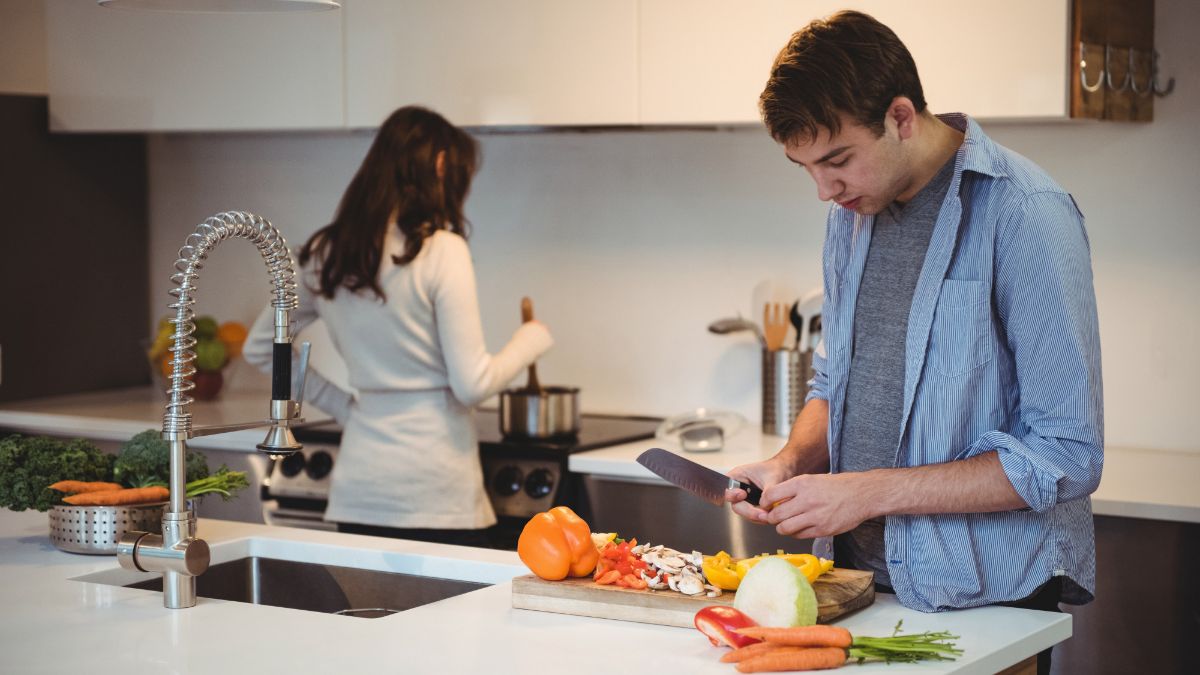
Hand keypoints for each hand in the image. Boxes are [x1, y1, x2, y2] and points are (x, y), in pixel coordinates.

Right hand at [724, 456, 793, 523]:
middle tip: (762, 514)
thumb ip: (768, 492)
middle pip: (737, 505)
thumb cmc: (775, 469)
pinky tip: (771, 516)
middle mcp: (738, 489)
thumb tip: (765, 505)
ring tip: (769, 516)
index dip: (732, 494)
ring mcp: (745, 500)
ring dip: (756, 517)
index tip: (743, 494)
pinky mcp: (753, 507)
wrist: (785, 472)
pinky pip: (754, 516)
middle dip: (749, 511)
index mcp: (737, 476)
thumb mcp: (772, 478)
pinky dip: (761, 518)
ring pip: (745, 513)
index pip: (727, 488)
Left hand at [760, 472, 875, 538]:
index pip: (770, 495)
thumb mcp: (812, 479)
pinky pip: (799, 535)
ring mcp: (815, 516)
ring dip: (782, 528)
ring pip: (785, 528)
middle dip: (771, 518)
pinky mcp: (822, 529)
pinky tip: (799, 527)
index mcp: (802, 484)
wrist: (862, 494)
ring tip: (786, 524)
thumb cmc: (836, 486)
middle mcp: (806, 500)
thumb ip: (793, 490)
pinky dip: (795, 533)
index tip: (765, 505)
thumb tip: (773, 502)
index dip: (764, 503)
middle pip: (775, 515)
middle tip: (774, 517)